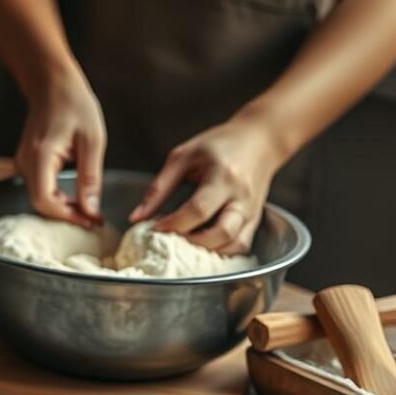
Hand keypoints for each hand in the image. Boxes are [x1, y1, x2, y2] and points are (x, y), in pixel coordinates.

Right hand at [16, 69, 105, 226]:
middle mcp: (26, 162)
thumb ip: (91, 177)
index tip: (90, 221)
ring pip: (39, 198)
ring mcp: (23, 163)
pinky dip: (56, 198)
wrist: (51, 84)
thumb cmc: (73, 104)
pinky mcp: (26, 163)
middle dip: (66, 216)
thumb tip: (91, 210)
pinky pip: (39, 188)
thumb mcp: (92, 140)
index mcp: (41, 156)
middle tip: (93, 219)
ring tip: (87, 210)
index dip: (66, 216)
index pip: (44, 201)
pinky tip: (74, 196)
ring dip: (62, 208)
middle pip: (40, 204)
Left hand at [129, 119, 284, 254]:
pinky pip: (242, 245)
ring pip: (235, 244)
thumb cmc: (218, 144)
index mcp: (223, 176)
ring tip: (185, 246)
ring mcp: (252, 210)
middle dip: (192, 244)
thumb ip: (158, 187)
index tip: (153, 230)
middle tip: (171, 241)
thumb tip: (135, 218)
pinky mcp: (255, 219)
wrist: (260, 139)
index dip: (173, 224)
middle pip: (221, 233)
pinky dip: (222, 253)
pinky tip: (202, 248)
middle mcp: (241, 197)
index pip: (198, 209)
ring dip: (208, 252)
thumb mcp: (183, 156)